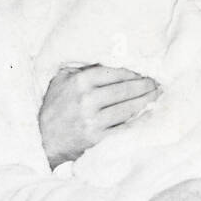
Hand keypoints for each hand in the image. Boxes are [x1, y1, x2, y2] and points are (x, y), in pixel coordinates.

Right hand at [39, 64, 160, 168]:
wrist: (43, 141)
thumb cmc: (54, 108)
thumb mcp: (61, 81)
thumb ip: (82, 69)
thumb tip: (109, 58)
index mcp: (79, 83)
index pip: (114, 73)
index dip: (133, 72)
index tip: (144, 70)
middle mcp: (87, 101)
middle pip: (125, 90)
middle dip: (145, 85)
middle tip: (157, 81)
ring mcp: (94, 121)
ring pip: (128, 108)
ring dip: (146, 100)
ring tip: (156, 93)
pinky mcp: (99, 139)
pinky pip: (125, 127)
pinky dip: (140, 119)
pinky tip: (149, 112)